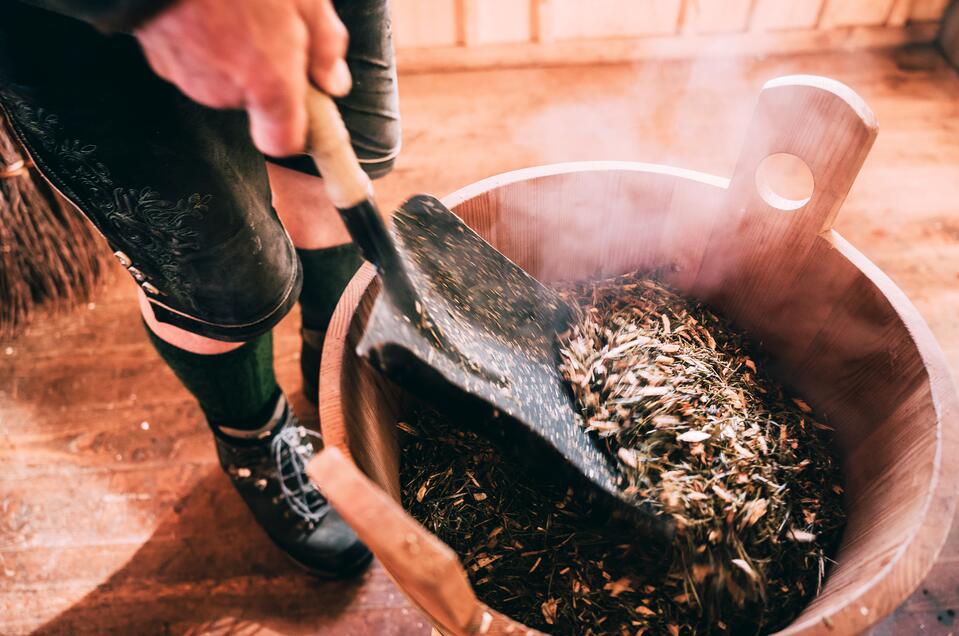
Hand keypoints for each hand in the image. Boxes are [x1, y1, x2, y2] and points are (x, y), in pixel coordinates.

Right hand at [135, 0, 350, 155]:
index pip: (283, 142)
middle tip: (275, 27)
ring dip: (235, 53)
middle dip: (268, 71)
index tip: (307, 106)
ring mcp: (187, 77)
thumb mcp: (306, 1)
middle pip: (256, 100)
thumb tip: (334, 81)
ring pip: (224, 78)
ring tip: (240, 9)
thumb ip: (326, 48)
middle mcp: (225, 92)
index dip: (296, 130)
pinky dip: (204, 40)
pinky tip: (211, 7)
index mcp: (269, 85)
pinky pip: (193, 59)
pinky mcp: (158, 57)